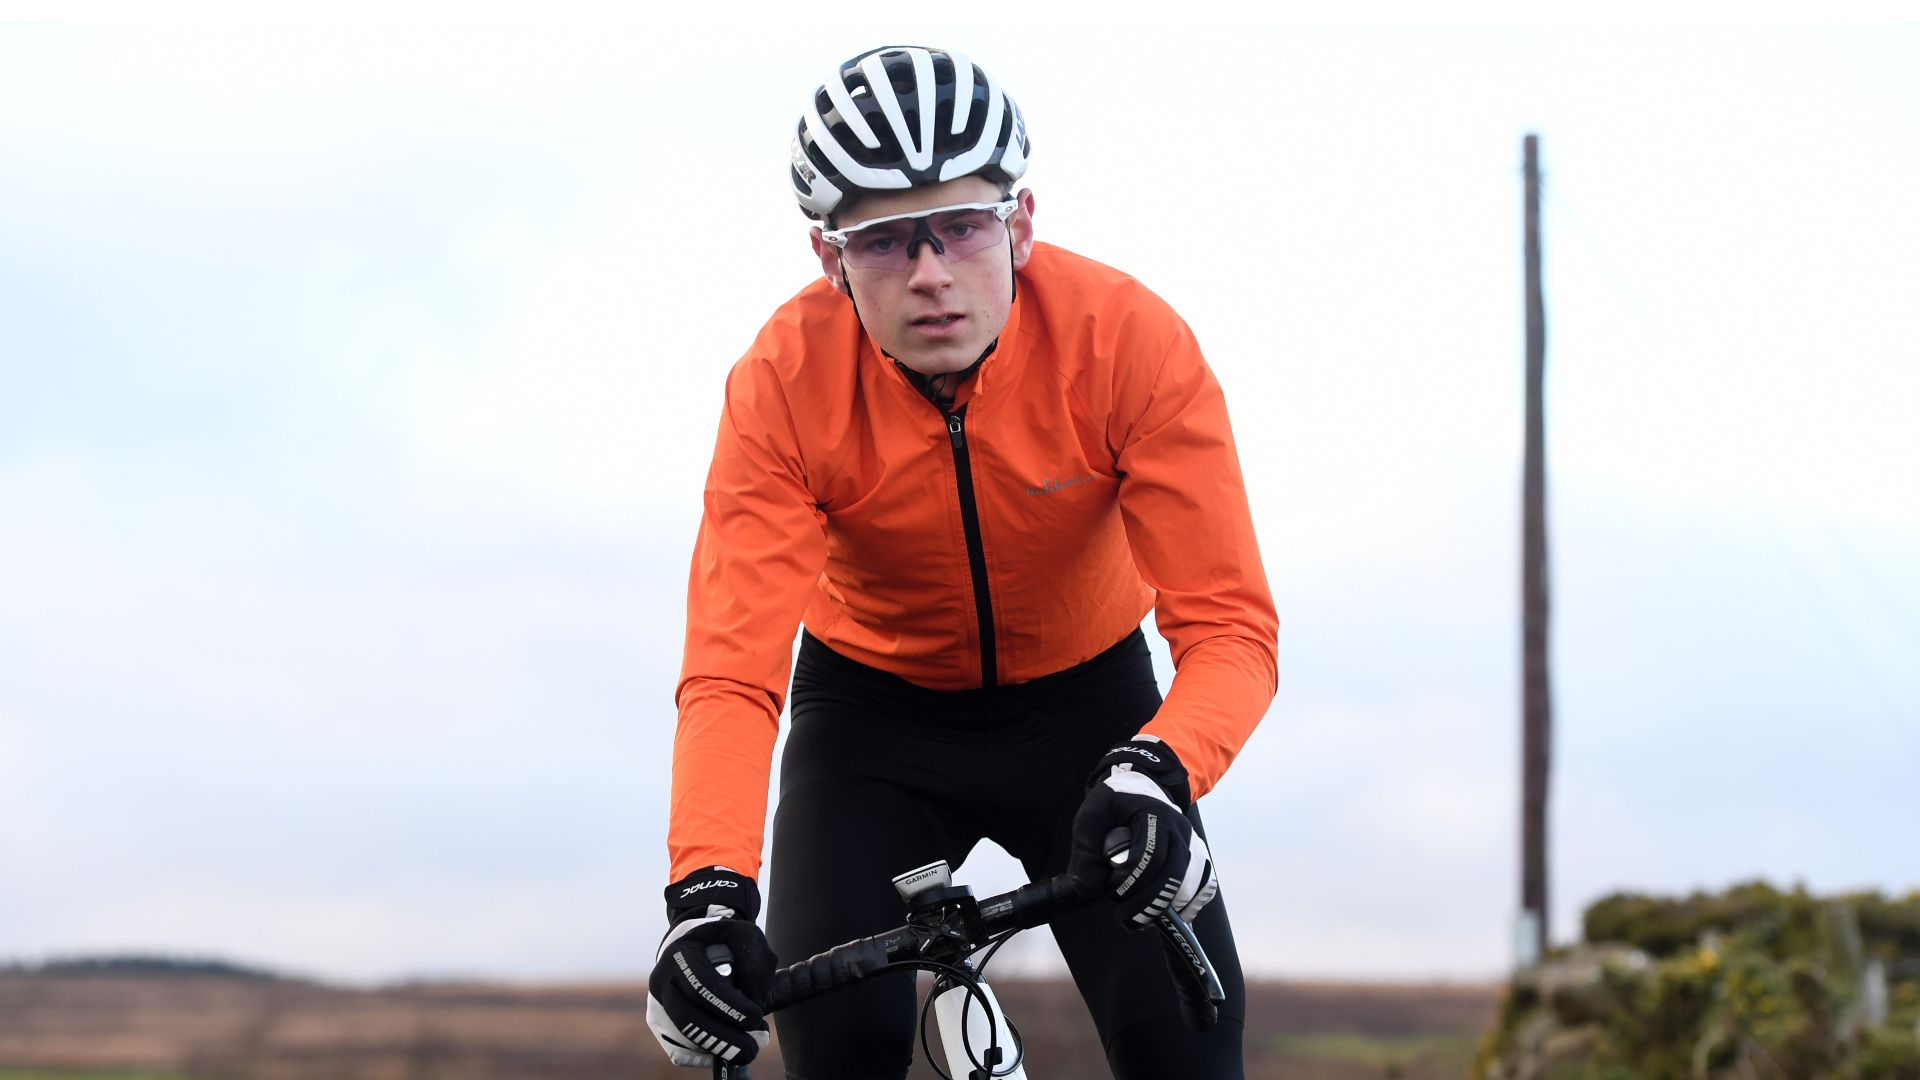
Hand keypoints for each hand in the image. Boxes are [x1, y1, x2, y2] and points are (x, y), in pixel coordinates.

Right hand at [645, 867, 777, 1067]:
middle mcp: (661, 981)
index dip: (730, 1006)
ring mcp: (656, 1005)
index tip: (757, 1016)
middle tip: (755, 1046)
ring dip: (717, 1049)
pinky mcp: (659, 1025)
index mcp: (679, 955)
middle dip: (724, 1038)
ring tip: (747, 1050)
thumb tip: (754, 999)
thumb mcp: (743, 935)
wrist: (694, 945)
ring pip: (682, 1039)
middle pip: (688, 1019)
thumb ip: (755, 961)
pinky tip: (724, 1056)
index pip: (701, 986)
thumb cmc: (722, 941)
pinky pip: (676, 1052)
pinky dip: (701, 1059)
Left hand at [1068, 737, 1218, 928]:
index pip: (1150, 856)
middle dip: (1147, 905)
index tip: (1110, 891)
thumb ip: (1084, 853)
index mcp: (1155, 815)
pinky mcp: (1200, 860)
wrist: (1140, 791)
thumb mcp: (1089, 818)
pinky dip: (1188, 907)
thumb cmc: (1114, 805)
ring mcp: (1194, 845)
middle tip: (1124, 919)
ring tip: (1140, 916)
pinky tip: (1164, 914)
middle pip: (1173, 877)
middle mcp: (1180, 831)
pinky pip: (1204, 889)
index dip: (1130, 881)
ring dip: (1165, 907)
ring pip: (1192, 887)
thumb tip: (1092, 889)